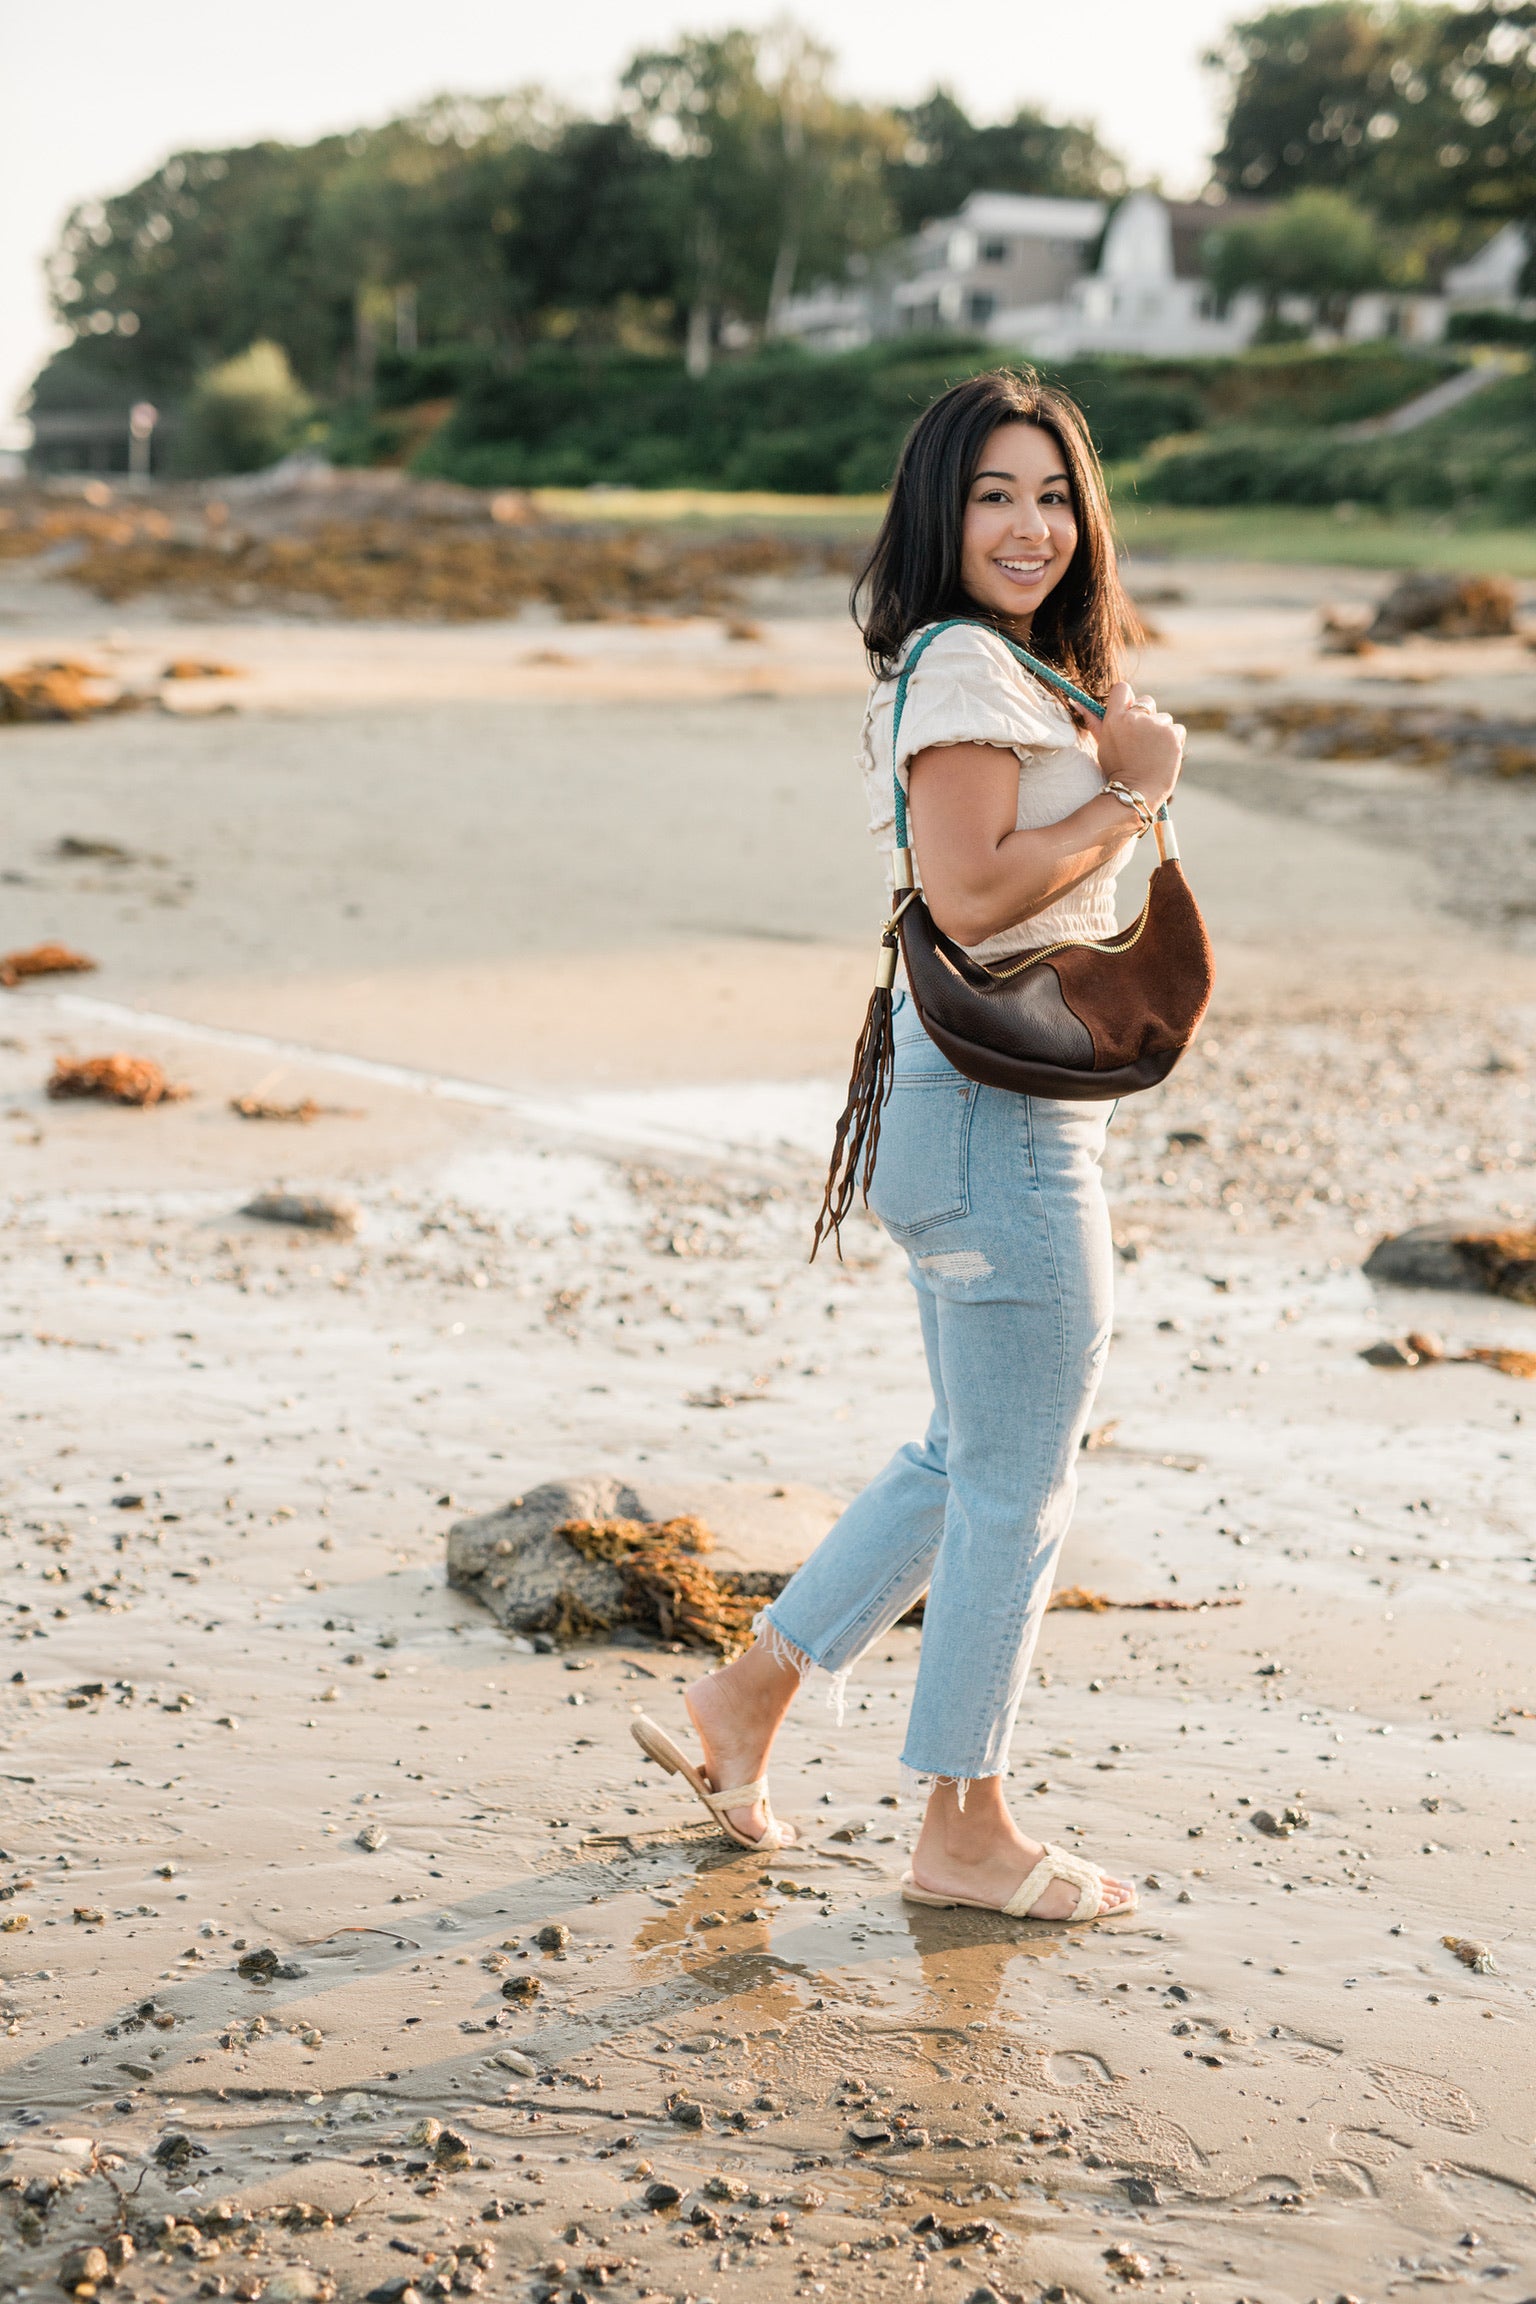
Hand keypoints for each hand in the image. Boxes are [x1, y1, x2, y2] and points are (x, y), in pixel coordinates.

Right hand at [1093, 681, 1184, 810]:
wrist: (1136, 792)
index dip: (1127, 699)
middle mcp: (1135, 718)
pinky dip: (1173, 740)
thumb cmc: (1117, 770)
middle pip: (1146, 701)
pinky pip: (1177, 729)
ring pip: (1164, 717)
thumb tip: (1077, 702)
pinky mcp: (1173, 734)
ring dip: (1160, 731)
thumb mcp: (1102, 744)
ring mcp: (1155, 725)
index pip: (1121, 688)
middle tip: (1141, 740)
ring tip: (1152, 752)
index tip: (1129, 712)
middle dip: (1146, 716)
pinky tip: (1164, 754)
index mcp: (1115, 719)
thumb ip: (1093, 721)